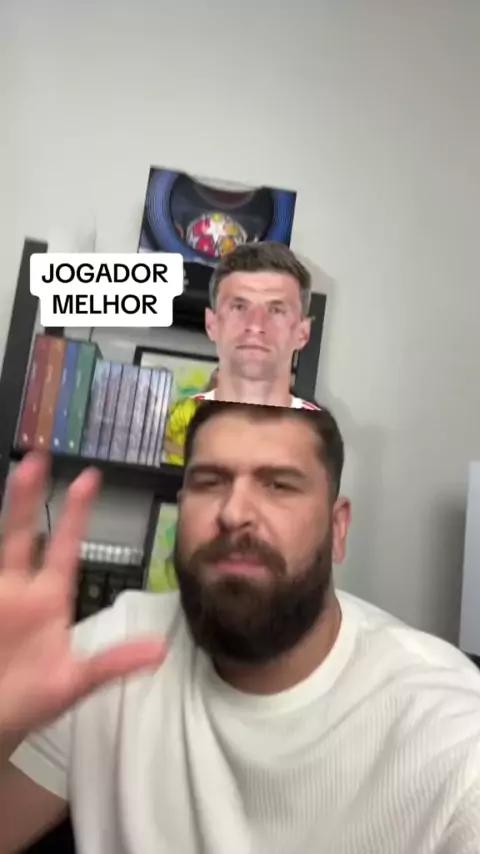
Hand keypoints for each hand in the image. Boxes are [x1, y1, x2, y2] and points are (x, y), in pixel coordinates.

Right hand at [0, 454, 164, 736]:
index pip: (64, 546)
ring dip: (4, 511)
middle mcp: (19, 590)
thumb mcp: (75, 683)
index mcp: (49, 598)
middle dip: (25, 497)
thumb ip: (114, 662)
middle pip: (19, 533)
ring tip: (12, 474)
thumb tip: (161, 650)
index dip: (76, 512)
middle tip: (36, 458)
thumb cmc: (32, 699)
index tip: (90, 477)